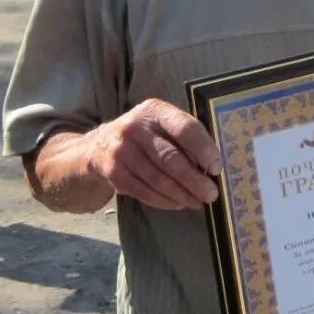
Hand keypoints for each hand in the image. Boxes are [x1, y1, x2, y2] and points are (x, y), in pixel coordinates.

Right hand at [39, 99, 222, 211]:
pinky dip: (165, 201)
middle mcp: (135, 127)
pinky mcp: (114, 172)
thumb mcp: (159, 124)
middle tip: (211, 194)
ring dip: (182, 194)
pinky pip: (144, 191)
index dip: (204, 149)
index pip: (184, 128)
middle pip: (171, 158)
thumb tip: (213, 165)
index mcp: (154, 110)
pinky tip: (178, 203)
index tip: (216, 167)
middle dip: (194, 180)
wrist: (97, 146)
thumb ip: (183, 137)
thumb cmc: (143, 135)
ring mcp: (121, 150)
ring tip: (198, 202)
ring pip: (158, 179)